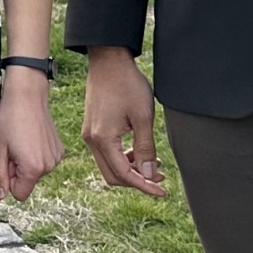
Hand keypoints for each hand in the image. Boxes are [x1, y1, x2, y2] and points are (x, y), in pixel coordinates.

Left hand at [0, 76, 62, 203]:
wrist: (27, 95)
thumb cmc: (9, 120)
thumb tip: (1, 196)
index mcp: (34, 168)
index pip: (19, 194)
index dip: (8, 181)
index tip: (6, 162)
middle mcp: (49, 166)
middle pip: (28, 182)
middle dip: (17, 170)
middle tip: (12, 147)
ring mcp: (56, 157)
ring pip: (36, 171)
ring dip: (26, 161)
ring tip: (21, 140)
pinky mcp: (59, 149)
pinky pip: (44, 161)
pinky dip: (36, 153)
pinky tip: (31, 137)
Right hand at [79, 46, 165, 196]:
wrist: (109, 61)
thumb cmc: (127, 85)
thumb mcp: (143, 117)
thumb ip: (146, 148)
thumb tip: (149, 175)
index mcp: (103, 139)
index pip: (123, 174)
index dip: (144, 186)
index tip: (162, 191)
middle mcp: (92, 140)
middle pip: (113, 175)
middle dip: (137, 180)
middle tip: (160, 178)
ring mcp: (90, 134)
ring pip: (109, 165)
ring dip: (130, 169)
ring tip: (153, 163)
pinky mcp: (92, 128)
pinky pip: (106, 153)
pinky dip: (123, 158)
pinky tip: (138, 151)